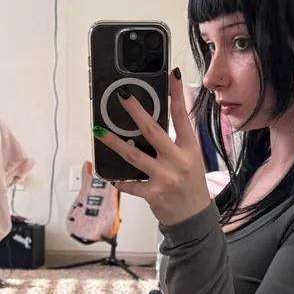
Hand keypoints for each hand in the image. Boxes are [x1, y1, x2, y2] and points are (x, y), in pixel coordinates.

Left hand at [95, 69, 211, 225]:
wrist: (194, 219)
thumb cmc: (191, 186)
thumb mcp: (192, 160)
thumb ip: (176, 143)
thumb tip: (151, 124)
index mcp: (189, 149)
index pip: (182, 116)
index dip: (177, 94)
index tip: (172, 74)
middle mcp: (177, 161)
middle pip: (152, 130)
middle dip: (135, 111)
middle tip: (122, 95)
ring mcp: (164, 177)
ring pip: (133, 155)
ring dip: (114, 142)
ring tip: (99, 132)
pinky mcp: (153, 193)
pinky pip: (130, 183)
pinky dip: (120, 180)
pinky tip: (109, 175)